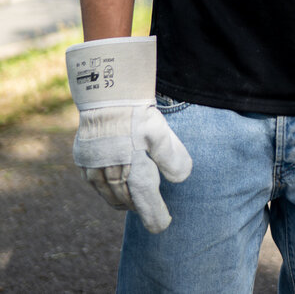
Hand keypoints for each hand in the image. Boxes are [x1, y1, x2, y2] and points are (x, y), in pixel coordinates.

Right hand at [66, 36, 192, 232]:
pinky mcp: (84, 159)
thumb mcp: (160, 133)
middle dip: (140, 207)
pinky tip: (114, 183)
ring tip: (133, 202)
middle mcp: (111, 175)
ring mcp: (94, 169)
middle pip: (127, 200)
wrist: (106, 97)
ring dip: (122, 200)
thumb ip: (171, 157)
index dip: (155, 216)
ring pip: (109, 195)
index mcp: (133, 171)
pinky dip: (106, 188)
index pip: (147, 203)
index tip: (164, 226)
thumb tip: (181, 178)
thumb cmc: (137, 115)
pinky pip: (95, 183)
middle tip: (153, 211)